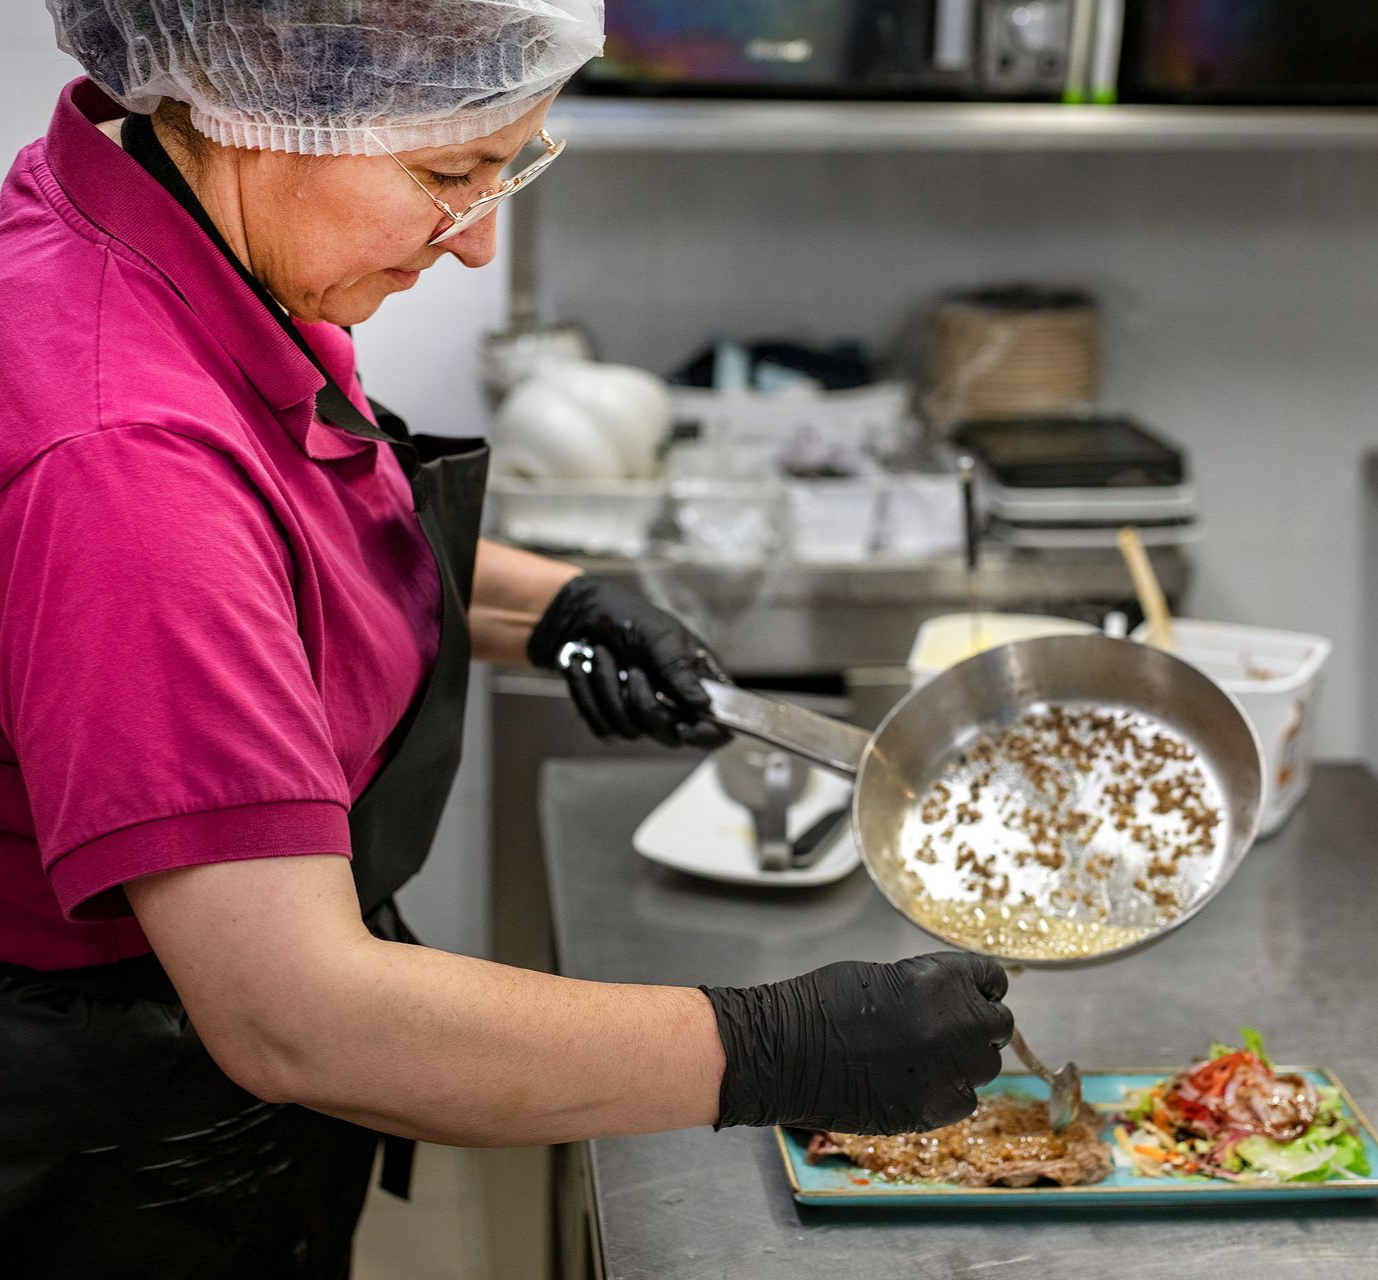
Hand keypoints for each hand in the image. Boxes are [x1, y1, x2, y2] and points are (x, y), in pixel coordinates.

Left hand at [527, 577, 729, 748]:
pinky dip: (587, 695)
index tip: (684, 728)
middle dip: (644, 701)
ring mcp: (643, 716)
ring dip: (609, 688)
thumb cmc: (629, 618)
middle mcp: (676, 705)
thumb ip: (680, 671)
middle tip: (633, 669)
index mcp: (700, 682)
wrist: (583, 615)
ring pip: (630, 730)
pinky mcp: (612, 720)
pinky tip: (582, 667)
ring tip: (602, 655)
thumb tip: (703, 705)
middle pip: (669, 734)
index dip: (706, 734)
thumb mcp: (660, 637)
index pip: (718, 726)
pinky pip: (602, 727)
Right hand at [700, 953, 1012, 1134]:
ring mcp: (947, 1071)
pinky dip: (947, 1092)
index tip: (972, 994)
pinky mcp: (931, 1110)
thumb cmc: (821, 1004)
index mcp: (942, 980)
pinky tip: (915, 1081)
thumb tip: (956, 1002)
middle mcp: (955, 1025)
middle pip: (998, 1025)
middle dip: (976, 1024)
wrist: (784, 1051)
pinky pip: (963, 1100)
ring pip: (985, 1067)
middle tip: (947, 1029)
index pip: (992, 979)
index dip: (980, 987)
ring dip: (965, 1060)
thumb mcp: (885, 976)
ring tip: (926, 1056)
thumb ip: (931, 989)